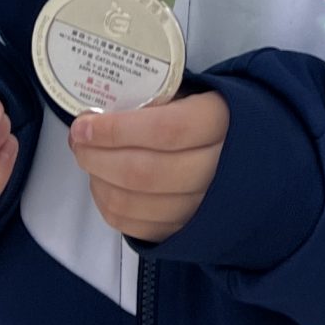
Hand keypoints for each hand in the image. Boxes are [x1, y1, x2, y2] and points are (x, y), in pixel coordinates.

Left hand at [69, 93, 228, 241]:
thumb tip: (99, 115)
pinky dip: (108, 205)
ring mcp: (201, 208)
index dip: (117, 130)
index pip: (164, 130)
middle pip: (143, 173)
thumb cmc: (206, 115)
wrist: (247, 154)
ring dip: (98, 181)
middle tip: (78, 140)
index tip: (85, 124)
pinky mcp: (185, 231)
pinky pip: (135, 227)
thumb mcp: (189, 94)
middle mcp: (216, 171)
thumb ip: (153, 101)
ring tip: (87, 158)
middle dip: (98, 157)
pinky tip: (101, 183)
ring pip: (134, 203)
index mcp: (219, 123)